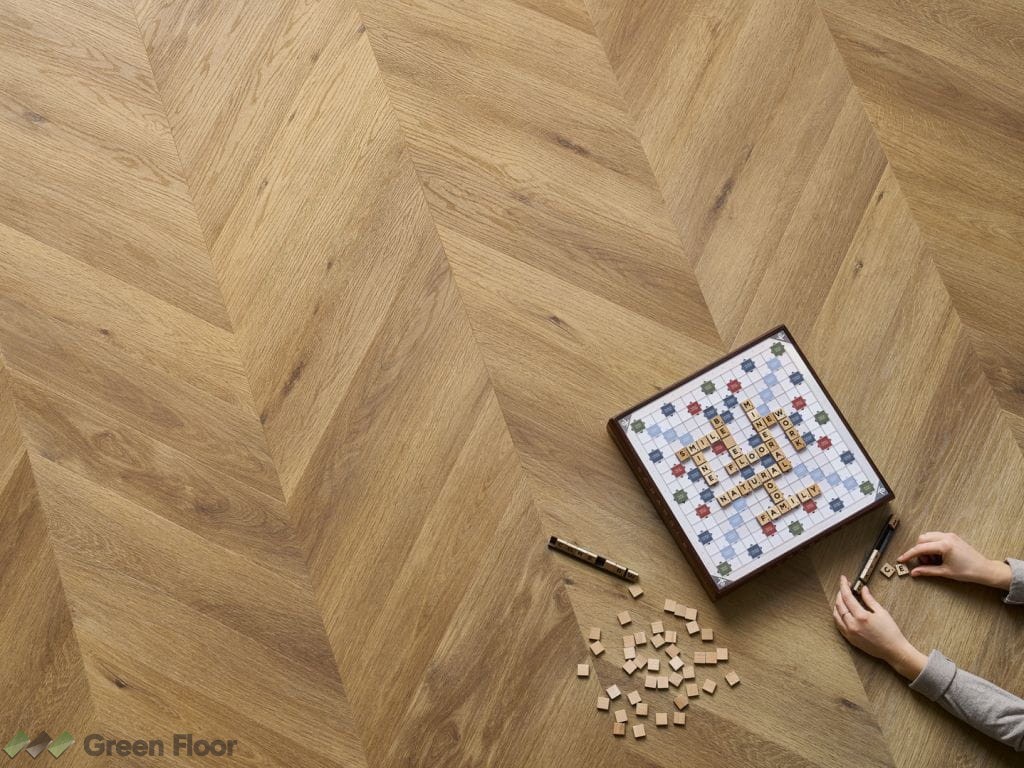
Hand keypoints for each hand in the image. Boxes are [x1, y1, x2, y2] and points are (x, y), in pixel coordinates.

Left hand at [833, 575, 926, 679]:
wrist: (893, 650)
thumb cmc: (890, 631)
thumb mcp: (882, 612)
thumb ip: (869, 599)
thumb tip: (863, 589)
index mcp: (861, 616)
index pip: (847, 596)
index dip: (843, 585)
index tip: (843, 579)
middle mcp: (852, 624)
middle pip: (839, 604)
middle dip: (840, 593)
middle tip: (845, 587)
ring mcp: (849, 632)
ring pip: (836, 614)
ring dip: (837, 604)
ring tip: (843, 597)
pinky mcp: (849, 639)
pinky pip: (838, 624)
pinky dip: (837, 615)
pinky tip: (842, 611)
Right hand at [897, 532, 1011, 589]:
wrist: (984, 569)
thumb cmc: (967, 571)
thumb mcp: (945, 572)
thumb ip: (927, 571)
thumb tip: (914, 572)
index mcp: (944, 545)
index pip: (920, 548)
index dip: (909, 554)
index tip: (901, 560)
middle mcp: (946, 537)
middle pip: (922, 539)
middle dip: (919, 551)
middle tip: (924, 563)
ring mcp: (950, 535)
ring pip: (928, 537)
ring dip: (925, 548)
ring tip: (933, 561)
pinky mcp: (953, 537)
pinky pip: (936, 537)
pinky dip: (932, 545)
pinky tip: (938, 556)